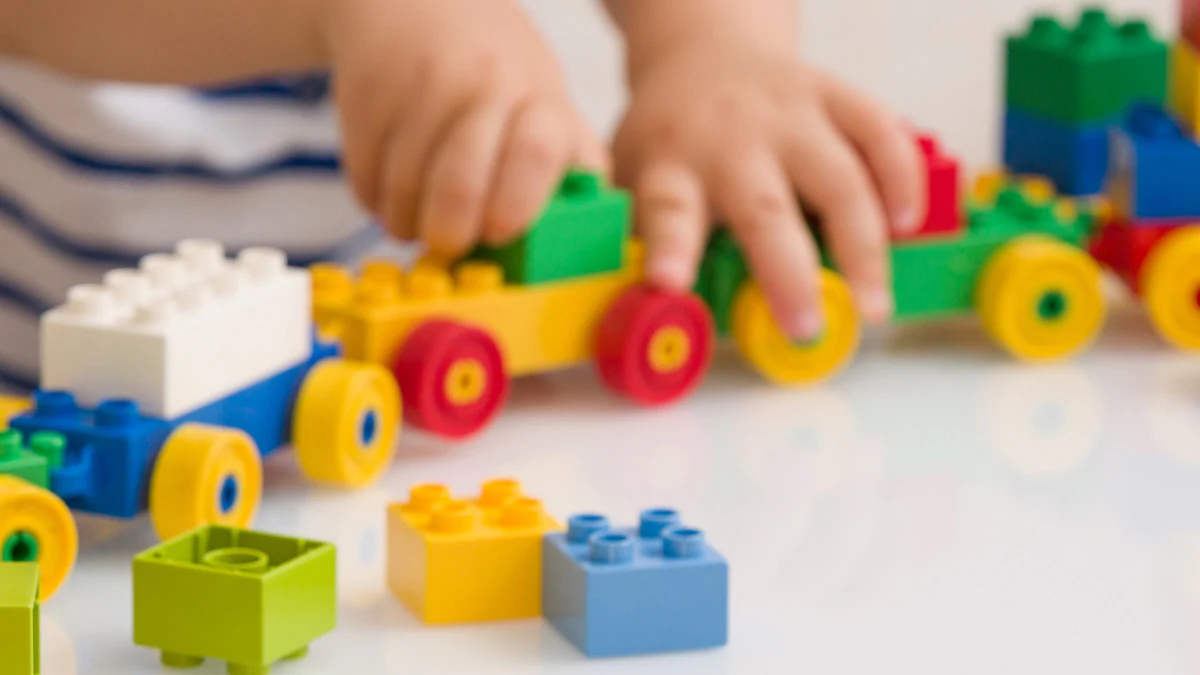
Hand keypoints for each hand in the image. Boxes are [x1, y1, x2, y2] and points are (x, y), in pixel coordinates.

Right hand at [327, 0, 606, 255]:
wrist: (409, 3)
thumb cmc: (489, 66)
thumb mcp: (544, 98)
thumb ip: (569, 160)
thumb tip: (591, 231)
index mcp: (536, 96)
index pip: (536, 152)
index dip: (518, 203)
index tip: (501, 232)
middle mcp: (479, 87)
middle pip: (460, 187)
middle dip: (453, 234)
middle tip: (454, 241)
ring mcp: (416, 93)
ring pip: (405, 196)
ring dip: (412, 223)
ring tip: (425, 209)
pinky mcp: (364, 102)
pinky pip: (367, 186)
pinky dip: (380, 203)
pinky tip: (397, 183)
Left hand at [613, 44, 924, 337]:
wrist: (704, 56)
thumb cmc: (673, 140)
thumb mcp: (636, 180)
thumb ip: (643, 239)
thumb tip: (647, 319)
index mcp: (671, 167)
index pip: (667, 210)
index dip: (670, 248)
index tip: (670, 284)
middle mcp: (731, 140)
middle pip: (764, 208)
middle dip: (788, 272)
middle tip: (807, 327)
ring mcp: (788, 115)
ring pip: (837, 180)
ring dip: (862, 248)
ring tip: (873, 307)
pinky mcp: (834, 95)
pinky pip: (880, 134)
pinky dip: (900, 180)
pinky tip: (905, 227)